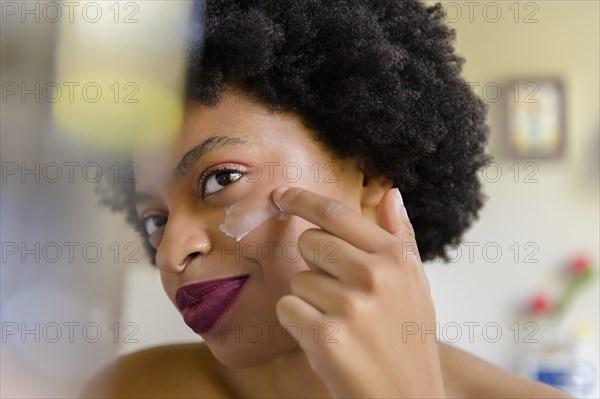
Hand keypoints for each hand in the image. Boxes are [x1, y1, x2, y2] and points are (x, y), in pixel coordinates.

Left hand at [272, 186, 445, 398]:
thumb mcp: (415, 284)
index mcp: (396, 257)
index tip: (281, 195)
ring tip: (340, 324)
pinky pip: (286, 308)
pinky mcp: (326, 336)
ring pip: (296, 279)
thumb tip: (390, 192)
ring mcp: (351, 306)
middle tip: (339, 294)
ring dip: (309, 301)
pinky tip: (326, 340)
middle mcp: (375, 275)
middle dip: (314, 264)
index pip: (336, 213)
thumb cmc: (406, 339)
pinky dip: (298, 324)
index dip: (303, 199)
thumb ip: (400, 236)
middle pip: (308, 241)